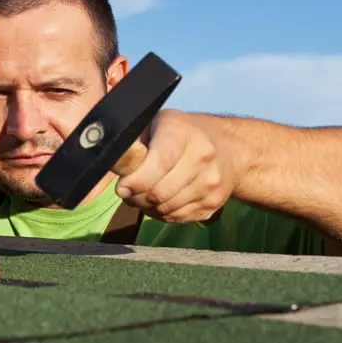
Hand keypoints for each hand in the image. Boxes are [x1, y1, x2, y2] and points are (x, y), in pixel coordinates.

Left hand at [112, 109, 236, 223]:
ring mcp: (211, 183)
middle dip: (136, 196)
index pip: (158, 164)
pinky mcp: (213, 204)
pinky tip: (160, 201)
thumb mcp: (159, 124)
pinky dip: (162, 214)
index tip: (122, 186)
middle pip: (159, 192)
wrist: (230, 149)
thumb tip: (111, 161)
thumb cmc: (183, 134)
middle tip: (128, 191)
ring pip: (166, 209)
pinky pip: (177, 218)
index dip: (135, 181)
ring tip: (143, 194)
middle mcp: (203, 157)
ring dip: (147, 207)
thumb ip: (135, 141)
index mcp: (184, 133)